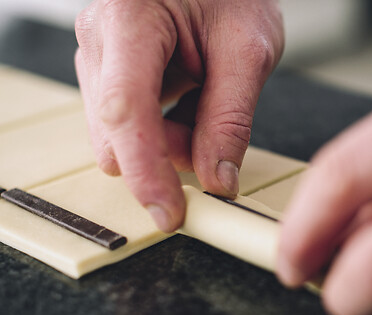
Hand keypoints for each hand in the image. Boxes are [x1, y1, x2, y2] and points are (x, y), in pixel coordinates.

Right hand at [75, 0, 283, 230]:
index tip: (170, 213)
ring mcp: (97, 58)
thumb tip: (217, 180)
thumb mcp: (248, 49)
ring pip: (122, 136)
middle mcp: (100, 39)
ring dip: (170, 139)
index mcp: (130, 18)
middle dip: (172, 149)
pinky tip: (187, 97)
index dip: (147, 170)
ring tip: (204, 96)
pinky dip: (164, 128)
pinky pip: (129, 125)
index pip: (127, 110)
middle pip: (121, 132)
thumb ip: (230, 118)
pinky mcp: (106, 74)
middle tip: (216, 123)